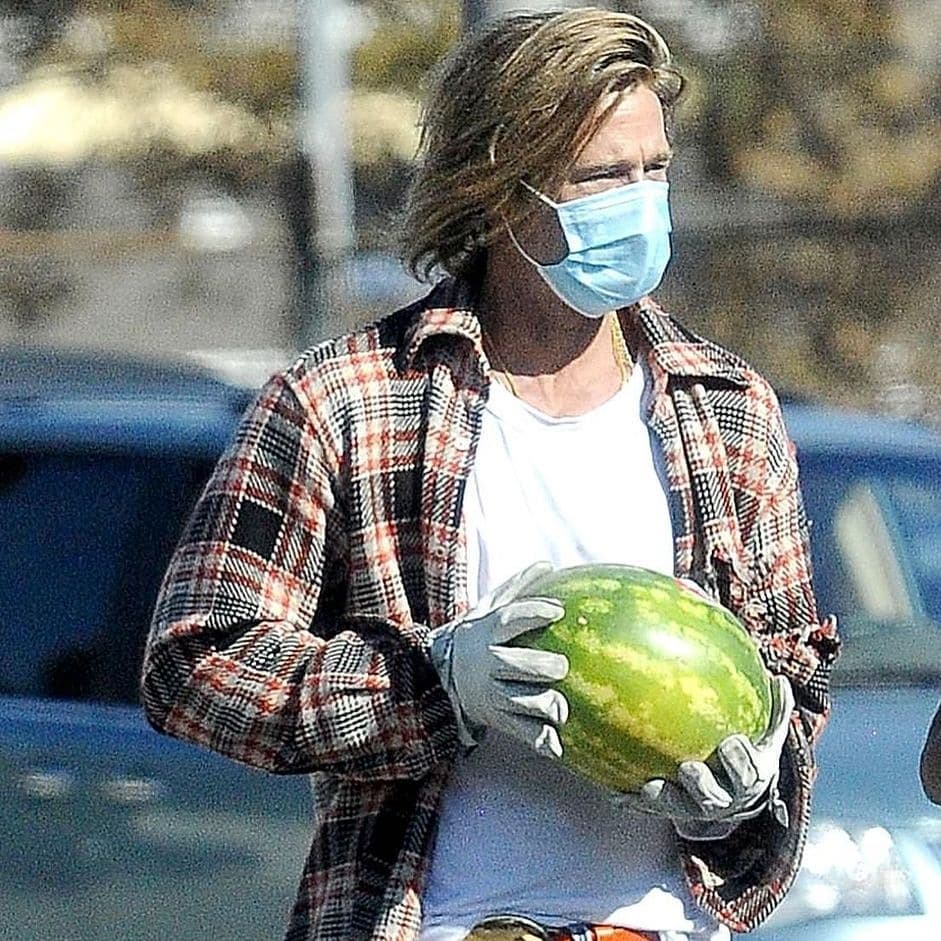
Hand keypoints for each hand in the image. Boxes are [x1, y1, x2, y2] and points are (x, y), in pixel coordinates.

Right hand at [429, 562, 567, 756]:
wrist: (436, 680)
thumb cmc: (474, 639)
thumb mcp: (486, 610)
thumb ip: (517, 588)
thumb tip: (547, 564)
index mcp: (487, 634)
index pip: (510, 620)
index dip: (534, 613)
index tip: (558, 610)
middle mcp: (488, 664)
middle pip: (516, 665)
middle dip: (541, 667)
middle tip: (560, 665)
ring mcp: (493, 694)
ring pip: (521, 702)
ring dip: (544, 705)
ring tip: (561, 707)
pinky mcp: (499, 720)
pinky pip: (523, 733)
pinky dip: (542, 741)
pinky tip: (559, 745)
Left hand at [619, 675, 793, 838]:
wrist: (736, 794)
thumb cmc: (750, 753)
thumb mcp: (767, 734)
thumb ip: (776, 710)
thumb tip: (780, 680)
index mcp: (748, 780)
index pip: (749, 773)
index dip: (740, 760)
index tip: (732, 741)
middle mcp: (723, 800)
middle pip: (714, 799)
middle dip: (703, 786)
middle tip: (689, 768)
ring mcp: (694, 809)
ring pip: (679, 809)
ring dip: (664, 799)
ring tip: (649, 786)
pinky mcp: (668, 812)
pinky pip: (649, 810)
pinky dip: (632, 802)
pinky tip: (614, 792)